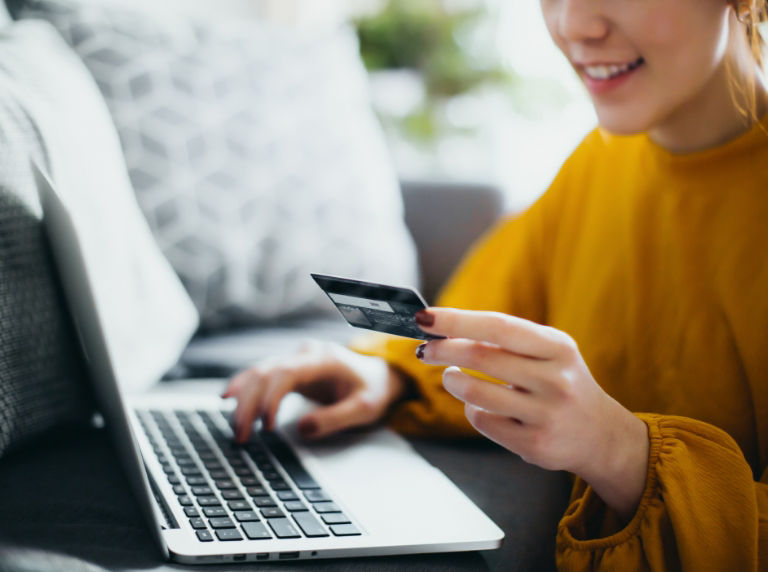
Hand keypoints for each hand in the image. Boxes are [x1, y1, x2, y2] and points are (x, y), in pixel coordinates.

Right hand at [222, 341, 406, 442]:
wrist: (379, 376)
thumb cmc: (372, 390)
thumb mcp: (364, 408)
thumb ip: (335, 418)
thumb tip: (301, 429)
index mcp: (323, 359)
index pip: (286, 373)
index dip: (271, 398)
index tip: (265, 426)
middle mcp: (305, 354)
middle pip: (265, 372)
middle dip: (249, 404)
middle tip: (241, 435)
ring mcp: (296, 359)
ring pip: (259, 372)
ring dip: (243, 399)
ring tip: (236, 428)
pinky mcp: (291, 370)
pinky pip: (261, 376)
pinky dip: (244, 388)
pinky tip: (228, 399)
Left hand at [415, 308, 649, 519]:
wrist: (600, 434)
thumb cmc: (559, 382)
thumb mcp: (549, 352)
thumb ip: (507, 340)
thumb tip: (446, 329)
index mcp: (558, 347)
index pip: (499, 326)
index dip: (457, 320)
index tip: (425, 317)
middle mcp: (556, 379)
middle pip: (481, 356)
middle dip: (443, 350)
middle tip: (426, 350)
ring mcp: (546, 414)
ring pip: (475, 392)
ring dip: (453, 381)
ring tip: (452, 377)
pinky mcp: (535, 444)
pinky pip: (483, 420)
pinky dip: (471, 410)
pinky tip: (479, 405)